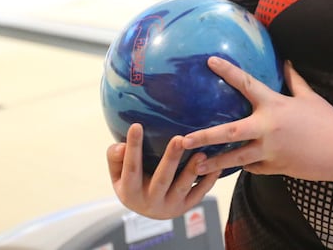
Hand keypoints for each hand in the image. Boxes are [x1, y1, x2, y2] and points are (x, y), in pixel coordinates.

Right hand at [106, 123, 220, 219]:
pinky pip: (199, 194)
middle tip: (179, 139)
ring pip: (182, 188)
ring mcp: (169, 207)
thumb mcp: (118, 173)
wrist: (148, 208)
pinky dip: (209, 180)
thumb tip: (121, 145)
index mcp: (130, 192)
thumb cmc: (134, 181)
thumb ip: (116, 158)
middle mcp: (149, 202)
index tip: (136, 125)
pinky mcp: (185, 207)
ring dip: (192, 171)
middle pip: (161, 179)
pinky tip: (216, 166)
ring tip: (201, 153)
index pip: (131, 168)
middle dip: (170, 159)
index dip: (133, 148)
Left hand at [182, 57, 332, 181]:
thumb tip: (286, 62)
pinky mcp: (274, 168)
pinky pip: (253, 167)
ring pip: (235, 159)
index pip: (246, 83)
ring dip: (213, 163)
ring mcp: (270, 151)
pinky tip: (230, 169)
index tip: (209, 61)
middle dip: (204, 136)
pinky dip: (244, 166)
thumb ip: (294, 81)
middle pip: (229, 132)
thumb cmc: (328, 121)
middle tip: (183, 138)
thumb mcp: (310, 98)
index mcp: (275, 106)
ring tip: (193, 167)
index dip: (227, 71)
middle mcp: (267, 128)